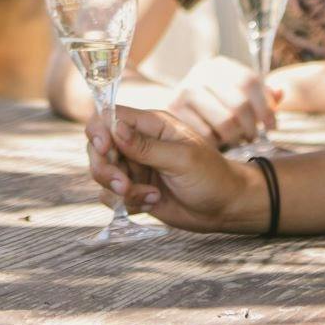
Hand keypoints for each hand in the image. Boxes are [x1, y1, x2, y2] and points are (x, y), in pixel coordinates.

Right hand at [84, 105, 265, 233]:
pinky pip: (112, 196)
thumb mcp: (182, 159)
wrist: (226, 208)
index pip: (110, 117)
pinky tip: (152, 202)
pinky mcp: (135, 190)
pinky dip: (127, 202)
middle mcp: (137, 144)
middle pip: (98, 147)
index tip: (103, 149)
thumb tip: (114, 128)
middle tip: (123, 185)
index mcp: (150, 125)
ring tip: (147, 196)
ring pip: (103, 173)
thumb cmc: (212, 176)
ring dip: (118, 188)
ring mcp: (135, 168)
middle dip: (104, 167)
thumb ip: (146, 146)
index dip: (99, 130)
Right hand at [166, 55, 277, 149]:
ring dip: (235, 137)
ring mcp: (185, 90)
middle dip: (252, 126)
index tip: (272, 126)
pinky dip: (216, 143)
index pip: (250, 81)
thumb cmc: (218, 107)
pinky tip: (217, 141)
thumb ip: (264, 96)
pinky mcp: (173, 111)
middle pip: (239, 103)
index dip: (266, 107)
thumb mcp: (241, 97)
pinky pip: (207, 135)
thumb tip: (280, 93)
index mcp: (220, 65)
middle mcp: (200, 72)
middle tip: (253, 137)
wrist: (179, 117)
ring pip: (226, 122)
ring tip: (236, 139)